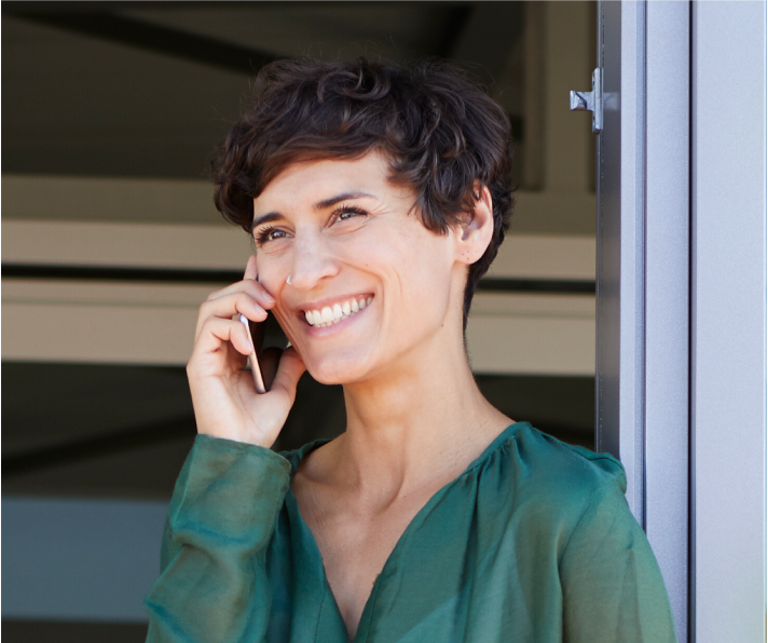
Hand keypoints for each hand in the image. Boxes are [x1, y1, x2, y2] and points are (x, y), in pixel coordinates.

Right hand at [186, 255, 305, 447]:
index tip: (267, 268)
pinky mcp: (199, 364)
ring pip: (211, 306)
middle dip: (247, 288)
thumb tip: (302, 344)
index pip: (240, 307)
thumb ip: (289, 363)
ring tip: (262, 310)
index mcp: (237, 350)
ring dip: (238, 300)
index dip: (251, 284)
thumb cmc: (260, 427)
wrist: (245, 453)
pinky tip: (249, 341)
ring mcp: (206, 355)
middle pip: (223, 299)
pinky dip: (231, 326)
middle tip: (271, 297)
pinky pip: (209, 329)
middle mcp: (219, 349)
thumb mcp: (284, 388)